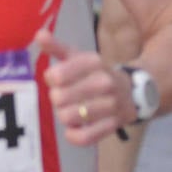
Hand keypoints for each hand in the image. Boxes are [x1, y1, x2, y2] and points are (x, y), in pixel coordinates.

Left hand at [36, 30, 134, 145]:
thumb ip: (56, 47)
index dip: (51, 79)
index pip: (56, 75)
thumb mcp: (77, 56)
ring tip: (70, 109)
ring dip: (64, 115)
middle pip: (58, 97)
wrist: (131, 91)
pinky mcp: (113, 125)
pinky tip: (73, 128)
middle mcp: (104, 82)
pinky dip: (73, 135)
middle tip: (64, 96)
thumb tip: (39, 33)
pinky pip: (84, 137)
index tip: (57, 79)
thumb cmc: (95, 73)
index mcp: (93, 62)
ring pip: (67, 117)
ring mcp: (111, 105)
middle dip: (56, 98)